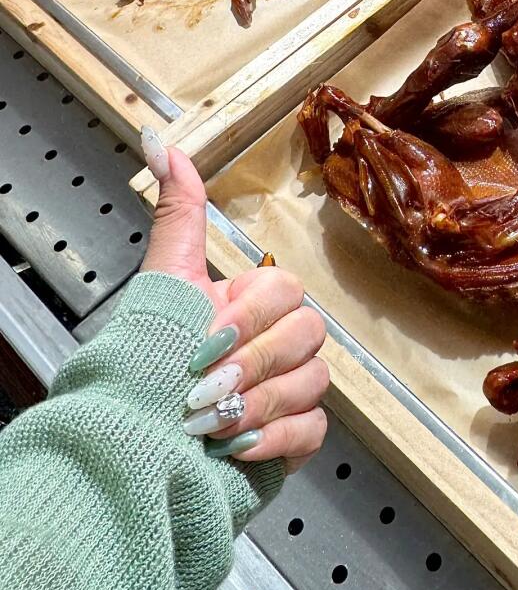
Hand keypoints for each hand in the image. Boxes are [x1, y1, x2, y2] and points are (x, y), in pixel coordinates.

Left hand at [141, 133, 327, 473]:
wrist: (133, 444)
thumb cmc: (148, 360)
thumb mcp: (166, 279)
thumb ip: (177, 211)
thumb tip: (160, 143)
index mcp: (254, 303)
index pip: (286, 290)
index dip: (250, 316)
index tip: (207, 339)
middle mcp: (278, 343)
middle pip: (308, 335)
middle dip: (254, 363)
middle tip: (206, 385)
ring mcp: (290, 390)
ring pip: (312, 381)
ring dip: (257, 405)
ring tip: (211, 424)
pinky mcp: (295, 438)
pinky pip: (312, 428)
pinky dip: (275, 439)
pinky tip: (235, 446)